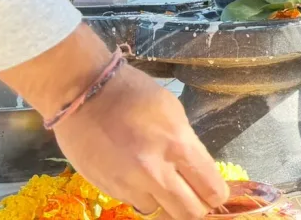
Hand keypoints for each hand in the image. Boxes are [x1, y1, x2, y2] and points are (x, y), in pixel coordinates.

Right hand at [0, 27, 227, 219]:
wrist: (82, 94)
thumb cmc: (133, 93)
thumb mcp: (173, 111)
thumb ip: (186, 145)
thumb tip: (197, 171)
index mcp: (178, 145)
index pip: (211, 188)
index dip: (217, 194)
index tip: (215, 192)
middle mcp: (156, 171)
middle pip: (190, 213)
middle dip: (198, 207)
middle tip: (196, 196)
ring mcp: (130, 185)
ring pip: (163, 213)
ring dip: (169, 203)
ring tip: (166, 184)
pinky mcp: (109, 190)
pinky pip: (138, 204)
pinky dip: (145, 197)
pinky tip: (140, 177)